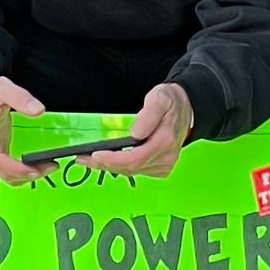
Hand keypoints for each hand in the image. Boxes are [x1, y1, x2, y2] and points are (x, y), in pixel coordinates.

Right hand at [0, 66, 56, 184]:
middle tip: (49, 167)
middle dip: (26, 174)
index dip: (16, 168)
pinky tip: (35, 168)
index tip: (36, 168)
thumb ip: (20, 97)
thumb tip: (38, 110)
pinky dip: (20, 175)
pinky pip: (5, 173)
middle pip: (1, 172)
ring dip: (25, 177)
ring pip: (4, 176)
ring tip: (46, 167)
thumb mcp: (2, 87)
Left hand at [78, 83, 192, 177]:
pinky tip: (107, 161)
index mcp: (165, 141)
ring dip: (109, 167)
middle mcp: (166, 157)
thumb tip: (135, 133)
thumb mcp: (160, 98)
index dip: (113, 160)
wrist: (186, 109)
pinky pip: (136, 171)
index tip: (96, 155)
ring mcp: (164, 165)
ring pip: (131, 172)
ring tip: (89, 160)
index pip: (135, 158)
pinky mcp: (160, 168)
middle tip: (84, 158)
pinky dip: (120, 167)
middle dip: (105, 164)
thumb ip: (148, 114)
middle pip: (130, 168)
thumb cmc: (172, 102)